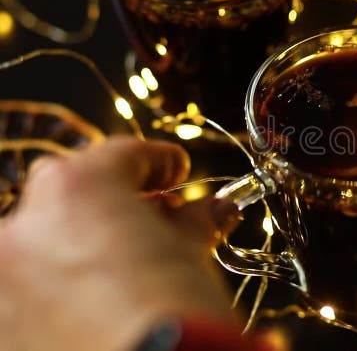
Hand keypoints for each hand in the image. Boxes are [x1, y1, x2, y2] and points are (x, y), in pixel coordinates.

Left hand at [0, 137, 239, 350]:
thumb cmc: (173, 314)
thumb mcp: (192, 256)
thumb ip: (194, 222)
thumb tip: (212, 212)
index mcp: (74, 189)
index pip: (122, 155)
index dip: (159, 162)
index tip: (177, 172)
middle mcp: (24, 226)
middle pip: (70, 190)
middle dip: (113, 199)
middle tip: (156, 216)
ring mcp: (3, 279)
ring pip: (45, 240)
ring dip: (84, 243)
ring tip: (130, 266)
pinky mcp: (4, 325)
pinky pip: (33, 289)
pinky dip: (64, 288)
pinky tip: (103, 303)